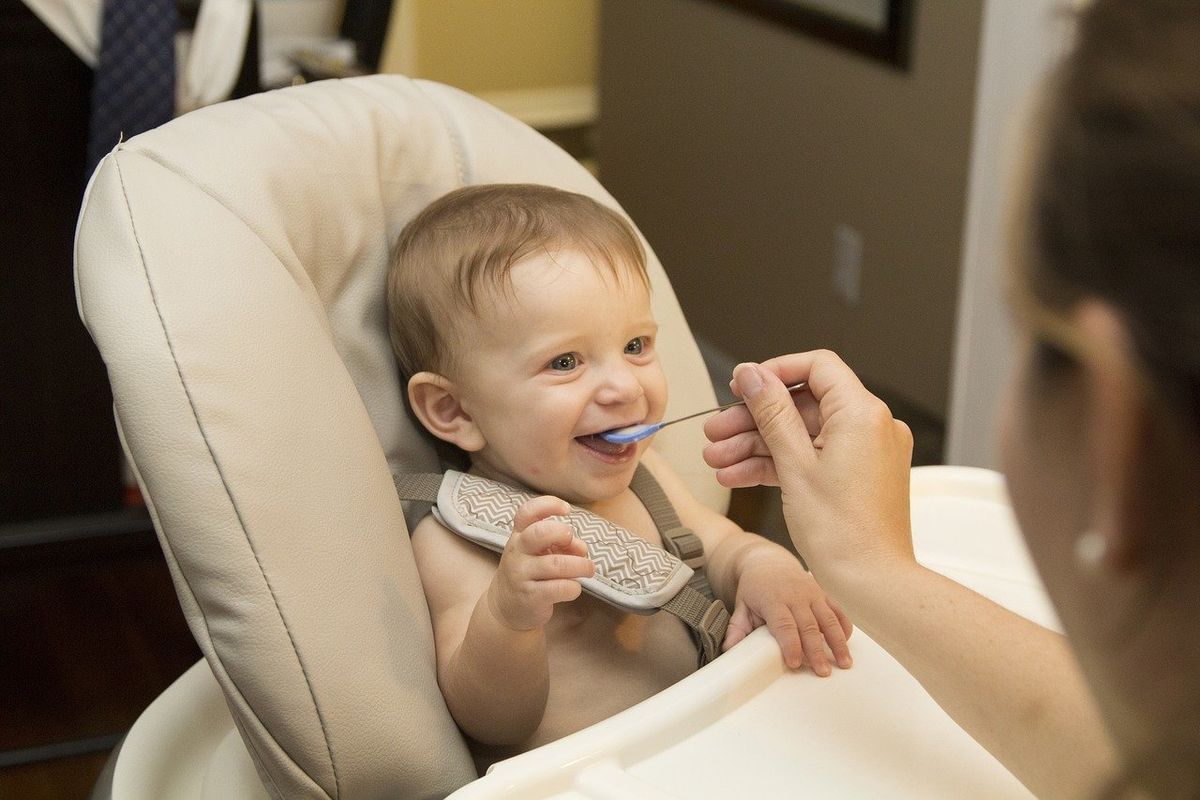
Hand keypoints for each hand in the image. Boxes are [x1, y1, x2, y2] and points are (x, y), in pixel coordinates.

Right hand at [487, 496, 594, 631]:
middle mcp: (517, 552)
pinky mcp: (530, 597)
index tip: (566, 509)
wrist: (505, 607)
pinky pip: (559, 588)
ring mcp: (521, 575)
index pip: (527, 513)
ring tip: (588, 569)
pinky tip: (573, 588)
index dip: (548, 505)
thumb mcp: (539, 553)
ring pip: (556, 564)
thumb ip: (560, 544)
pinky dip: (574, 587)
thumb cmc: (530, 572)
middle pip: (539, 533)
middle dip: (564, 534)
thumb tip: (581, 549)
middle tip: (575, 544)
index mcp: (519, 536)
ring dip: (580, 565)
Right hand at [702, 353, 914, 587]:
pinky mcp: (858, 477)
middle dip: (753, 419)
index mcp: (862, 414)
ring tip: (717, 462)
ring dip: (757, 446)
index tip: (741, 386)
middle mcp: (871, 427)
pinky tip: (739, 476)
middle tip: (716, 432)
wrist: (872, 583)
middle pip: (802, 405)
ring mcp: (866, 453)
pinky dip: (779, 465)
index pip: (817, 367)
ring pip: (802, 435)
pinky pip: (813, 458)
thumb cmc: (843, 532)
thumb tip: (752, 375)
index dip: (774, 372)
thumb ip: (771, 412)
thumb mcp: (794, 464)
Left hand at [723, 546, 852, 674]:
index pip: (784, 624)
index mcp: (773, 599)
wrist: (768, 561)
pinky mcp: (823, 594)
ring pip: (828, 619)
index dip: (790, 644)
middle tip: (822, 672)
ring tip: (844, 663)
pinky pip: (837, 611)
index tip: (795, 663)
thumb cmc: (754, 588)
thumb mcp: (741, 605)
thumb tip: (728, 650)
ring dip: (838, 642)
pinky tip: (846, 644)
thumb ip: (736, 627)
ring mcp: (812, 593)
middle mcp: (796, 596)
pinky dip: (844, 627)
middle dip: (816, 650)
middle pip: (809, 625)